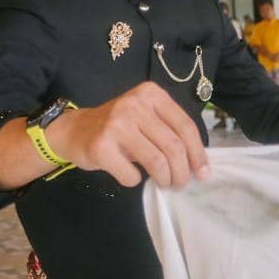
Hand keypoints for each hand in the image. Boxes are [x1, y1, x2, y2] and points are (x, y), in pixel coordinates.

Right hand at [46, 81, 209, 189]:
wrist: (74, 130)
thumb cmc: (118, 127)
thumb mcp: (146, 117)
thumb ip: (169, 130)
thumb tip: (199, 164)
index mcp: (151, 94)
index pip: (185, 126)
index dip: (198, 153)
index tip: (204, 174)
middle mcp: (134, 104)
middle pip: (173, 146)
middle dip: (182, 172)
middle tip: (181, 184)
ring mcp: (116, 124)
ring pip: (157, 161)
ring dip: (165, 179)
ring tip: (164, 183)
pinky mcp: (101, 146)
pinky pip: (132, 174)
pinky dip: (136, 181)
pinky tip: (132, 176)